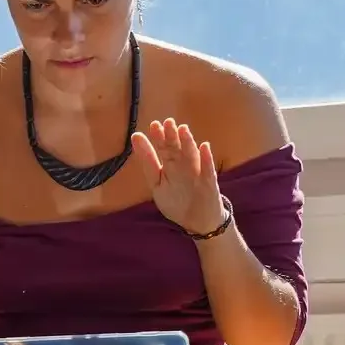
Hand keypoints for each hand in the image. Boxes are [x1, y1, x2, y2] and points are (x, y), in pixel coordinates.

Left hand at [131, 119, 223, 234]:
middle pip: (176, 150)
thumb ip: (148, 163)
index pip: (162, 150)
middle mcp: (183, 166)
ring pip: (191, 156)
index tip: (153, 126)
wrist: (198, 221)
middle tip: (167, 123)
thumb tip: (136, 137)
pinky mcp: (209, 183)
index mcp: (169, 166)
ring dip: (187, 143)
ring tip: (183, 129)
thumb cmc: (176, 201)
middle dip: (171, 137)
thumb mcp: (157, 184)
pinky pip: (207, 170)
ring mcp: (196, 173)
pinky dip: (206, 159)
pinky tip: (204, 147)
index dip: (157, 139)